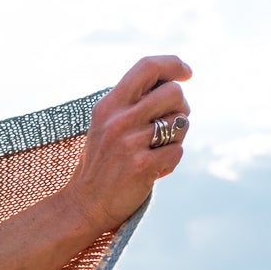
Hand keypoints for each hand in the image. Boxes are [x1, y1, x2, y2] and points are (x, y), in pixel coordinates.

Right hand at [58, 55, 192, 233]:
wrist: (83, 205)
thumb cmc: (102, 163)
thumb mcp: (107, 125)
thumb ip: (133, 103)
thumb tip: (175, 83)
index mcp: (108, 105)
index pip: (148, 67)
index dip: (173, 64)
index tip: (187, 73)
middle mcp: (118, 120)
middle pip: (174, 92)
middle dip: (181, 107)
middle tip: (168, 126)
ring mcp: (128, 143)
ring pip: (181, 122)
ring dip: (176, 137)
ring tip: (154, 151)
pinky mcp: (141, 166)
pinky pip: (177, 151)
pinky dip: (170, 162)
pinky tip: (152, 170)